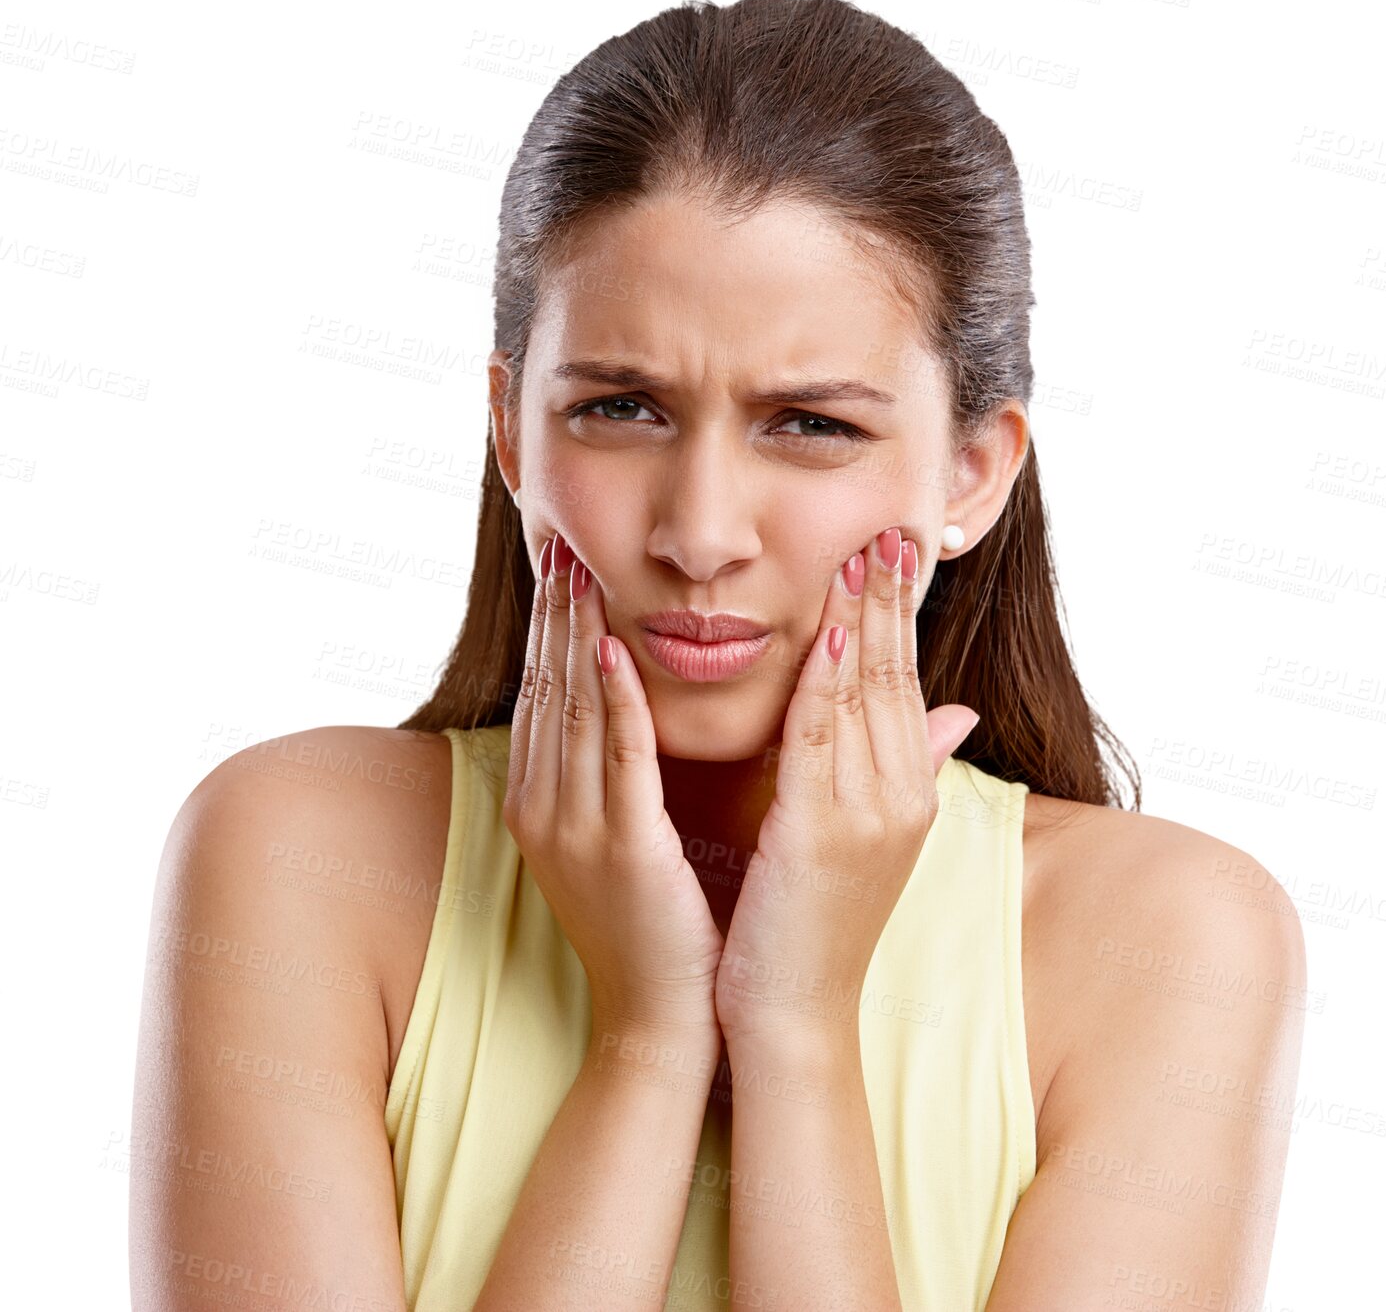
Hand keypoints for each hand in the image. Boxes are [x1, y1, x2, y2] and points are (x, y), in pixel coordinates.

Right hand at [504, 531, 724, 1045]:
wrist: (662, 1016)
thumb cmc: (654, 923)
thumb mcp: (621, 836)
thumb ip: (618, 771)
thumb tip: (627, 709)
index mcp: (541, 804)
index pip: (542, 696)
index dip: (548, 630)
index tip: (561, 570)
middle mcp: (544, 809)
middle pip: (547, 690)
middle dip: (553, 616)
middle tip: (562, 549)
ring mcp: (575, 829)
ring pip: (576, 710)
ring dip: (578, 636)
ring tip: (582, 573)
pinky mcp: (623, 848)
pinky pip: (618, 757)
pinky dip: (615, 699)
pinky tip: (614, 649)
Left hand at [714, 526, 980, 1048]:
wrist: (793, 1015)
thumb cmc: (812, 922)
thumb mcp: (864, 837)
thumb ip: (902, 766)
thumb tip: (957, 713)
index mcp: (904, 793)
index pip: (902, 683)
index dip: (896, 617)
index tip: (891, 554)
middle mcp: (898, 797)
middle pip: (893, 678)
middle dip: (888, 602)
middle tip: (887, 532)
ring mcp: (867, 817)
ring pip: (865, 699)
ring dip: (860, 623)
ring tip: (859, 557)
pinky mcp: (822, 836)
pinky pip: (822, 744)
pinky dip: (823, 687)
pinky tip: (824, 638)